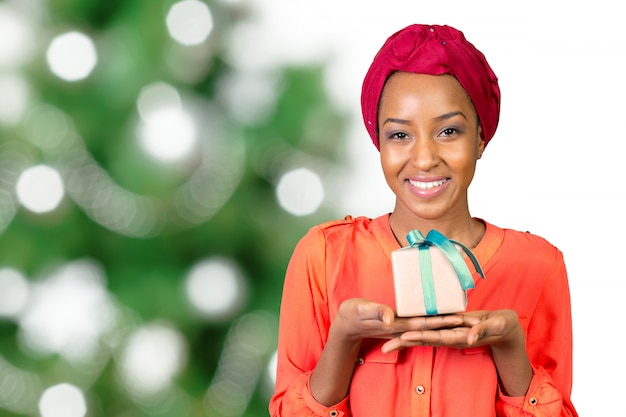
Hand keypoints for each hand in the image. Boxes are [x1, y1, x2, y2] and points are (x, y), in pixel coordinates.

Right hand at [330, 298, 467, 343]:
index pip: (425, 323)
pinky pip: (421, 323)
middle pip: (433, 326)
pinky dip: (435, 320)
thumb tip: (390, 318)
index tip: (460, 318)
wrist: (345, 324)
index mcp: (397, 324)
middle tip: (474, 321)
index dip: (442, 321)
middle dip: (452, 324)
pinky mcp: (400, 324)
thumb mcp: (362, 310)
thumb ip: (377, 312)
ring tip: (466, 319)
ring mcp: (402, 326)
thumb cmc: (353, 314)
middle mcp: (403, 327)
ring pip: (429, 325)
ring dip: (447, 323)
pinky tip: (443, 316)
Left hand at [380, 309, 523, 352]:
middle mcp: (449, 336)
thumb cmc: (501, 326)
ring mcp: (447, 331)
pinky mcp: (448, 326)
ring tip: (386, 339)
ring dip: (405, 337)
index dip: (419, 336)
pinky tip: (403, 328)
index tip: (403, 337)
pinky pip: (430, 328)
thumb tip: (469, 338)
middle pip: (423, 339)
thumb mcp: (494, 327)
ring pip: (423, 335)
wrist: (504, 326)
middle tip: (384, 345)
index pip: (435, 337)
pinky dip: (416, 329)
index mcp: (458, 336)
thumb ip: (481, 331)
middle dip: (403, 342)